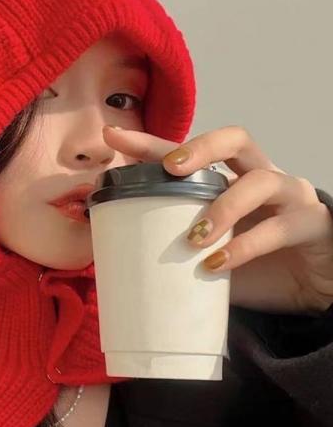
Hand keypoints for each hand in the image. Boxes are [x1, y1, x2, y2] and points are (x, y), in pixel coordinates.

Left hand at [102, 124, 332, 316]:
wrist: (307, 289)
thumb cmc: (253, 264)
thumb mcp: (205, 251)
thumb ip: (173, 243)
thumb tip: (117, 249)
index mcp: (229, 179)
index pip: (186, 155)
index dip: (150, 143)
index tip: (112, 137)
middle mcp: (260, 177)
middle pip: (236, 140)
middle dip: (201, 148)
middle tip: (172, 169)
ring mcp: (289, 197)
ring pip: (260, 180)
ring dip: (224, 206)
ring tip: (195, 238)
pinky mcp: (313, 223)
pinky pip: (280, 227)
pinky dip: (246, 246)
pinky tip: (218, 265)